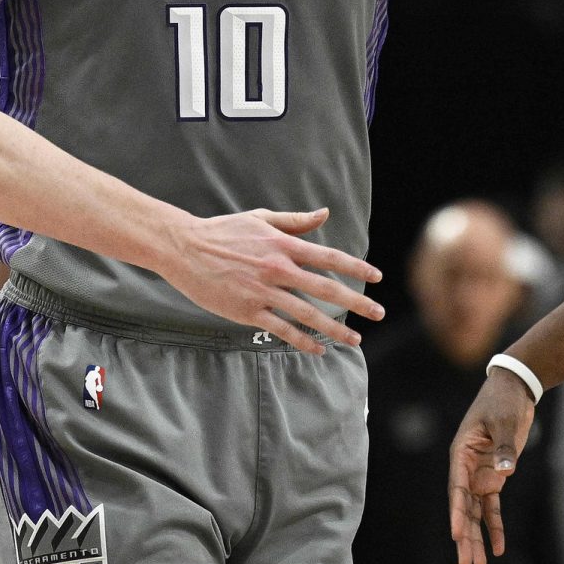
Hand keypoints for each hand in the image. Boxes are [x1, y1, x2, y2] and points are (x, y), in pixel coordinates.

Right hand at [160, 208, 383, 354]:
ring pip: (307, 314)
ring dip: (335, 328)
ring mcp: (263, 291)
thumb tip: (325, 214)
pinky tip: (318, 349)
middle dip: (357, 302)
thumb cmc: (223, 231)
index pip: (329, 257)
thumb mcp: (260, 219)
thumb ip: (295, 221)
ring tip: (355, 339)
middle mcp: (278, 268)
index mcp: (283, 244)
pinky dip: (302, 340)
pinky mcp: (247, 310)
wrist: (184, 248)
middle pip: (326, 288)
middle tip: (379, 313)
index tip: (376, 277)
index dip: (356, 268)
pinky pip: (281, 329)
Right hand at [448, 367, 538, 563]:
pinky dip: (495, 526)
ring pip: (475, 513)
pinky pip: (492, 507)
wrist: (513, 391)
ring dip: (477, 538)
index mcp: (461, 454)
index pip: (457, 489)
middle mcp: (466, 469)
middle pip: (464, 509)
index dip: (457, 513)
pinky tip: (499, 547)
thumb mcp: (504, 420)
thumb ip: (505, 445)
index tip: (457, 535)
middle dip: (465, 538)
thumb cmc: (503, 402)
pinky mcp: (494, 477)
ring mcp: (480, 475)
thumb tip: (507, 470)